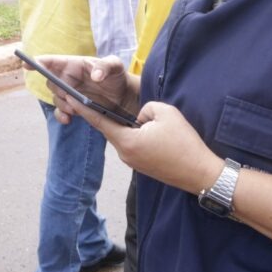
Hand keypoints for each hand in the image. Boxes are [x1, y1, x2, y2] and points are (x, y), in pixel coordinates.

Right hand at [35, 55, 136, 124]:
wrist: (123, 97)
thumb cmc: (117, 76)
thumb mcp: (115, 66)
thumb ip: (105, 66)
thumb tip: (95, 75)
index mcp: (73, 64)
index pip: (51, 62)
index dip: (37, 62)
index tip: (27, 65)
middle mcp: (67, 78)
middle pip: (51, 82)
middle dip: (57, 90)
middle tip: (69, 96)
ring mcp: (69, 93)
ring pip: (55, 99)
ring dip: (62, 105)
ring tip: (74, 110)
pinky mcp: (73, 107)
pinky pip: (60, 112)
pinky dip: (61, 116)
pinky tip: (68, 120)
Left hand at [58, 94, 222, 194]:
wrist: (202, 174)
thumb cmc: (184, 143)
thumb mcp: (165, 113)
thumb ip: (145, 108)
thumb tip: (139, 117)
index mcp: (126, 141)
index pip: (98, 121)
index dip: (83, 108)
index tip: (69, 98)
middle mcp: (125, 154)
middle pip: (110, 128)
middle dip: (107, 114)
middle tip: (101, 98)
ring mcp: (133, 162)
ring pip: (124, 136)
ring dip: (127, 125)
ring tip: (142, 117)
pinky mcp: (143, 166)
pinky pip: (133, 144)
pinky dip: (136, 135)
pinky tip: (150, 131)